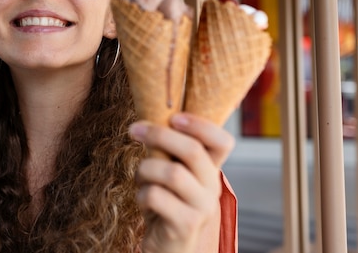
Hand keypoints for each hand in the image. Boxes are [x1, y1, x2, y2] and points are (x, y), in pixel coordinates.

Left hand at [129, 113, 234, 252]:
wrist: (166, 247)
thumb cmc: (165, 204)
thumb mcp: (170, 174)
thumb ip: (168, 152)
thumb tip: (147, 121)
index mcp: (210, 170)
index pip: (223, 141)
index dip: (201, 125)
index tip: (173, 117)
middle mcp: (212, 188)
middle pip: (193, 151)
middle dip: (159, 135)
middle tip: (134, 130)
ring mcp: (201, 208)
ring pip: (172, 173)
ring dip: (145, 169)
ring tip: (139, 177)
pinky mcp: (185, 224)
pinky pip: (156, 196)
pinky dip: (141, 194)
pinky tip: (143, 200)